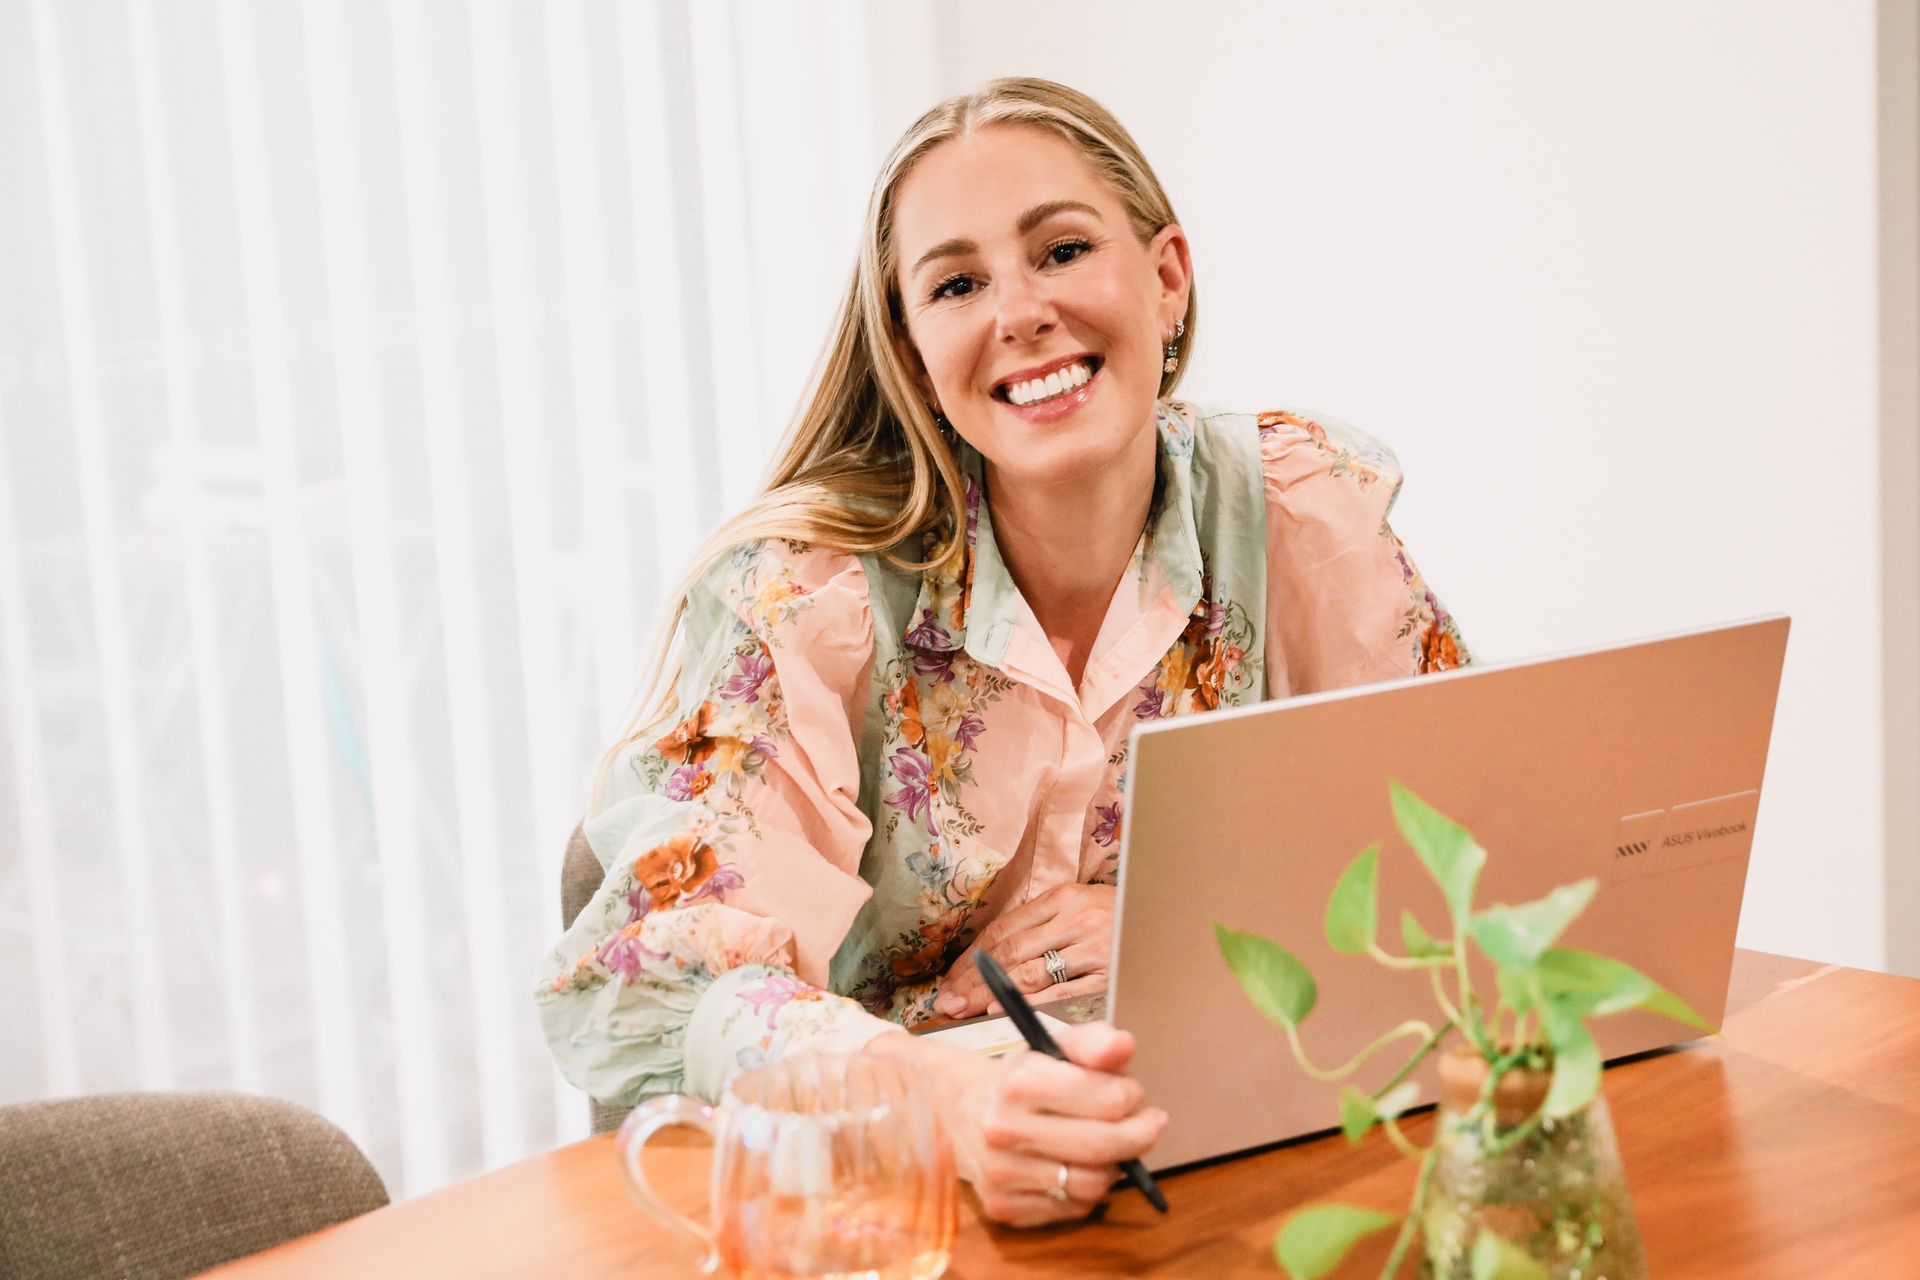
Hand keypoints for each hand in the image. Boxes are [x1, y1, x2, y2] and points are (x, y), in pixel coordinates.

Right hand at [869, 1022, 1166, 1226]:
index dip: (1132, 1096)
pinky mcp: (1002, 1207)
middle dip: (1139, 1135)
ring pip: (1093, 1184)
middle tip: (1148, 1125)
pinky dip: (1088, 1191)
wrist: (960, 1111)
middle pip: (1104, 1146)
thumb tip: (1124, 1046)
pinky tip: (1079, 1167)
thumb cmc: (1021, 1079)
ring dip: (1114, 1166)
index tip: (1132, 1094)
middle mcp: (1004, 1130)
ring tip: (1109, 1146)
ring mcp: (1000, 1173)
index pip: (1107, 1100)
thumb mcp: (1054, 1047)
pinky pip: (1072, 1209)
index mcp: (1019, 1083)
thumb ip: (1094, 1042)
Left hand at [936, 882, 1113, 1018]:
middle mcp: (1078, 917)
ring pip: (1030, 973)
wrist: (1177, 921)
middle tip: (946, 1003)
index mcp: (1066, 897)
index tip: (949, 981)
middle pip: (1010, 952)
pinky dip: (1030, 1004)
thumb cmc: (1124, 919)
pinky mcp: (1112, 974)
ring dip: (990, 995)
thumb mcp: (1083, 908)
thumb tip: (993, 958)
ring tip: (963, 1010)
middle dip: (972, 980)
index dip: (971, 958)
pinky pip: (1063, 993)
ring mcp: (1096, 946)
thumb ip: (1045, 927)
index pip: (1003, 929)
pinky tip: (1003, 1012)